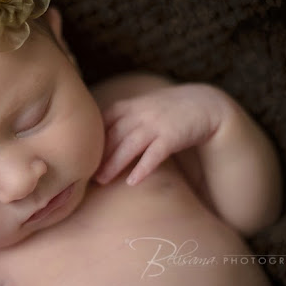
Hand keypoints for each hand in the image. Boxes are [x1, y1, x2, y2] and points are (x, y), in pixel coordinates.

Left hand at [94, 84, 226, 184]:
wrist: (204, 104)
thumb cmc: (167, 110)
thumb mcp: (140, 108)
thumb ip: (119, 119)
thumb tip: (95, 140)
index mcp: (128, 106)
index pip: (103, 122)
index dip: (92, 141)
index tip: (81, 158)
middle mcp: (139, 113)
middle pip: (113, 135)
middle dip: (99, 155)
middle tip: (86, 175)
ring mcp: (156, 124)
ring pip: (130, 145)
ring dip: (115, 163)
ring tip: (102, 181)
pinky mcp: (172, 136)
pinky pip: (155, 154)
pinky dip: (143, 167)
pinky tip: (133, 181)